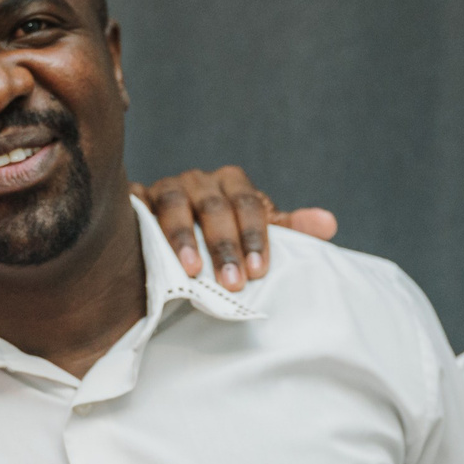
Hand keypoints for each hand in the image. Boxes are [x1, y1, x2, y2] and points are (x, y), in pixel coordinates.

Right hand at [136, 166, 338, 291]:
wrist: (177, 243)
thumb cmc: (225, 239)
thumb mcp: (257, 236)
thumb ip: (291, 230)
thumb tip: (328, 223)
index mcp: (232, 184)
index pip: (248, 204)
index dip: (254, 237)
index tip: (259, 271)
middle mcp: (199, 180)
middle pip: (214, 207)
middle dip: (224, 246)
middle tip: (232, 282)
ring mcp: (165, 188)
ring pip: (175, 205)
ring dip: (184, 239)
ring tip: (192, 272)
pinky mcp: (136, 199)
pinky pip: (135, 205)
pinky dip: (139, 220)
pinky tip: (143, 244)